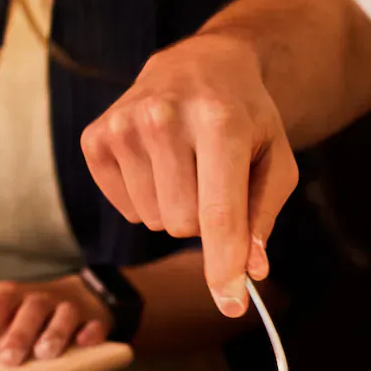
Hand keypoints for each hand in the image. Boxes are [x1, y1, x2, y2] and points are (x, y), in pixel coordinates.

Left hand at [0, 277, 112, 365]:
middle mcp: (34, 296)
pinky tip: (84, 343)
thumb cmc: (27, 309)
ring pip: (60, 314)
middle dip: (13, 332)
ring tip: (43, 354)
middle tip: (4, 359)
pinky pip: (93, 324)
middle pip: (23, 307)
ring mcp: (65, 306)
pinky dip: (89, 333)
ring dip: (52, 333)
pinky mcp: (92, 318)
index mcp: (5, 293)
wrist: (80, 297)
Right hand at [80, 31, 298, 318]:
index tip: (231, 304)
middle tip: (212, 180)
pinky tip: (158, 164)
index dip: (224, 266)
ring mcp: (123, 126)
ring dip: (175, 209)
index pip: (218, 214)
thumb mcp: (275, 160)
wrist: (200, 65)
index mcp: (219, 123)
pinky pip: (127, 211)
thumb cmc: (245, 119)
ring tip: (186, 166)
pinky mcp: (96, 139)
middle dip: (204, 221)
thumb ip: (263, 218)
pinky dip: (147, 200)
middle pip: (183, 226)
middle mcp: (164, 119)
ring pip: (154, 222)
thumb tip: (252, 271)